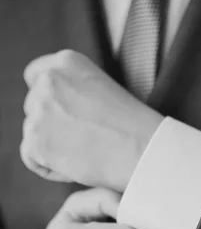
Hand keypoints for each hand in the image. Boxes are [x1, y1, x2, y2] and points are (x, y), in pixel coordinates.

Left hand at [20, 50, 163, 191]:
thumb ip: (72, 92)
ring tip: (86, 154)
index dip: (48, 99)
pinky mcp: (36, 140)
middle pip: (33, 107)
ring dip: (53, 147)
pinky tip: (74, 167)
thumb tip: (54, 113)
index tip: (64, 115)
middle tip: (85, 141)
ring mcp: (39, 110)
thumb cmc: (133, 128)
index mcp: (67, 62)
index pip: (35, 76)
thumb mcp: (103, 91)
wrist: (142, 150)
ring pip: (33, 133)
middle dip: (51, 125)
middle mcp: (48, 81)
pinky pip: (30, 157)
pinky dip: (48, 167)